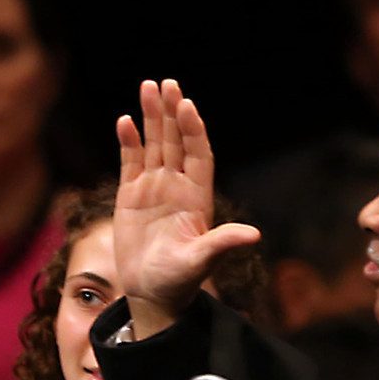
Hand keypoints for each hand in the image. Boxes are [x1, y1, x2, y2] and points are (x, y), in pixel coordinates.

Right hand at [114, 79, 261, 339]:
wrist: (153, 295)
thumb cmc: (180, 282)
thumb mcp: (202, 262)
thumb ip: (223, 243)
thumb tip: (254, 235)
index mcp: (197, 196)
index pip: (198, 153)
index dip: (193, 130)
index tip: (186, 106)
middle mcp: (177, 186)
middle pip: (176, 140)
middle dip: (171, 112)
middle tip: (166, 83)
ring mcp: (154, 188)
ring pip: (154, 144)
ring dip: (151, 117)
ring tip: (147, 87)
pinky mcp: (131, 196)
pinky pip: (131, 162)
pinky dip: (128, 141)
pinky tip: (124, 122)